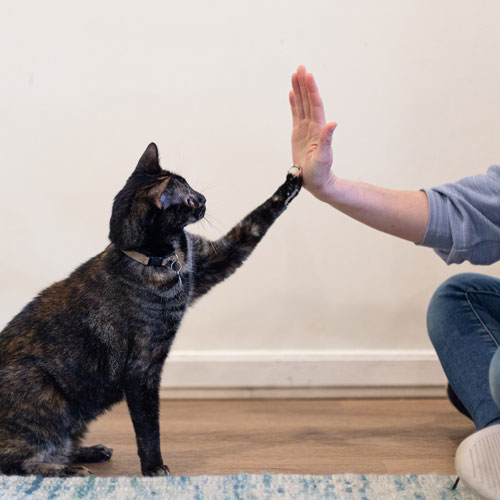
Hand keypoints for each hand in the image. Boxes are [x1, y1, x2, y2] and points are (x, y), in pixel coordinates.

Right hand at [289, 66, 336, 200]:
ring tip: (295, 75)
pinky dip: (294, 103)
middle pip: (308, 100)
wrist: (316, 181)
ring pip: (302, 105)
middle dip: (305, 84)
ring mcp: (305, 129)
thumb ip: (327, 140)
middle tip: (301, 67)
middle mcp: (313, 126)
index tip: (308, 75)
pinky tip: (291, 94)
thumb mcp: (324, 157)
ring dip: (299, 90)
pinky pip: (296, 115)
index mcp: (318, 129)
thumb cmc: (320, 172)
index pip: (315, 105)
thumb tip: (333, 123)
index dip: (311, 90)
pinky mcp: (298, 134)